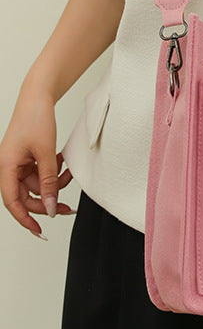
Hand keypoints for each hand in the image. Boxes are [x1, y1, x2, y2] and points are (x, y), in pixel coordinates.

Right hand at [0, 87, 74, 239]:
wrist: (38, 97)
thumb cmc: (36, 119)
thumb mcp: (46, 153)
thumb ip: (49, 180)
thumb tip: (50, 205)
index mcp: (7, 167)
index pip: (13, 202)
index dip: (25, 219)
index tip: (40, 231)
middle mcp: (10, 167)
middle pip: (26, 196)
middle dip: (47, 202)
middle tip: (67, 209)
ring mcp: (19, 162)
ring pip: (37, 184)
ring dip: (54, 183)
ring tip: (69, 175)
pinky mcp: (29, 157)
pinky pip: (41, 172)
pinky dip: (54, 171)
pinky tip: (63, 163)